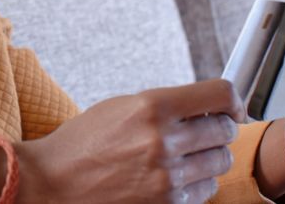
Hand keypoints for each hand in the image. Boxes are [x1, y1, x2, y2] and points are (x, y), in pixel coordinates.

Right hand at [17, 79, 244, 203]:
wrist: (52, 182)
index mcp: (151, 106)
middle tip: (202, 133)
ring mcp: (167, 176)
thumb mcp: (121, 107)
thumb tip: (209, 104)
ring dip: (208, 158)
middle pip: (224, 130)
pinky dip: (196, 184)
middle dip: (218, 129)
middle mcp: (163, 140)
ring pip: (219, 162)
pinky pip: (205, 191)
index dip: (232, 99)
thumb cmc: (83, 143)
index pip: (220, 94)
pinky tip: (171, 178)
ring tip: (183, 157)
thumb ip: (165, 105)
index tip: (231, 107)